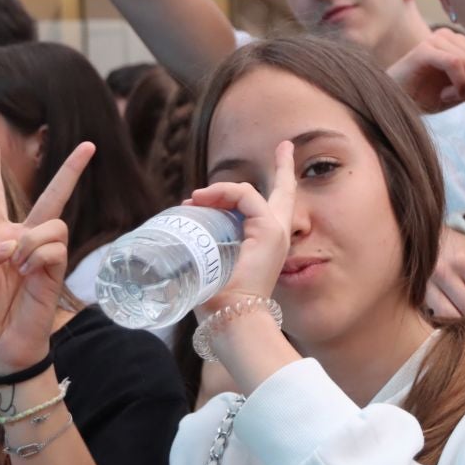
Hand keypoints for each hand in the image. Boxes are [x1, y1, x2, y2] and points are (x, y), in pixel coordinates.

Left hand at [0, 140, 93, 374]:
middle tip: (88, 146)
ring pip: (51, 223)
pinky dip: (37, 256)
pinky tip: (27, 274)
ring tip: (18, 268)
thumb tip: (14, 241)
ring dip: (30, 241)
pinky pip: (54, 246)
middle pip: (50, 196)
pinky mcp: (56, 270)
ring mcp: (42, 254)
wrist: (1, 348)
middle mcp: (22, 240)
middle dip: (70, 170)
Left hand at [188, 140, 297, 310]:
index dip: (269, 190)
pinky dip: (223, 194)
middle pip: (284, 193)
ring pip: (248, 193)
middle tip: (285, 147)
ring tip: (193, 200)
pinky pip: (246, 197)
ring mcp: (275, 232)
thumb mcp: (212, 267)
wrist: (231, 317)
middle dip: (284, 167)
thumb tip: (179, 236)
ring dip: (217, 191)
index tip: (272, 173)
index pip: (271, 210)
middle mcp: (276, 236)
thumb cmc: (218, 302)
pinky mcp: (269, 230)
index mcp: (266, 245)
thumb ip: (205, 250)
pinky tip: (202, 201)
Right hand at [387, 29, 464, 112]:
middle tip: (458, 97)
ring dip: (464, 87)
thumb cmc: (426, 96)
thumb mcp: (460, 89)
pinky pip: (456, 63)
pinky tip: (448, 95)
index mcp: (458, 42)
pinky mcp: (425, 49)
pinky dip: (459, 83)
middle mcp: (448, 35)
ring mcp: (436, 39)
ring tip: (446, 95)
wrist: (394, 102)